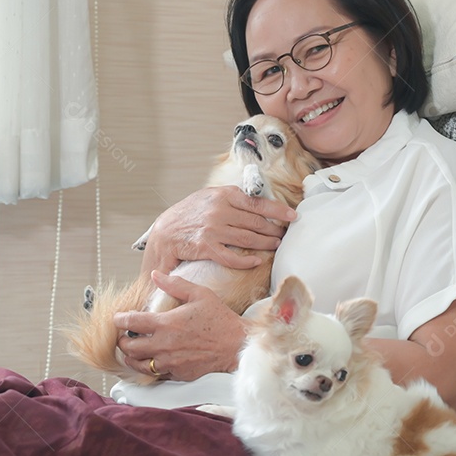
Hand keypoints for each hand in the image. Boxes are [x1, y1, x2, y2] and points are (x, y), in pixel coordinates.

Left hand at [114, 271, 247, 381]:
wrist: (236, 345)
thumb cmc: (219, 319)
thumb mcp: (200, 294)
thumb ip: (175, 284)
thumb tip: (155, 274)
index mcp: (167, 324)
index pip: (132, 322)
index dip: (120, 319)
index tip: (117, 318)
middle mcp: (164, 345)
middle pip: (130, 347)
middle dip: (122, 341)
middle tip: (123, 336)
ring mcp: (170, 362)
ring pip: (138, 364)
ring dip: (131, 357)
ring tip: (131, 351)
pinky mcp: (178, 374)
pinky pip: (155, 374)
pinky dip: (148, 369)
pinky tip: (150, 362)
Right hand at [141, 186, 296, 274]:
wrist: (162, 232)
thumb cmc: (188, 215)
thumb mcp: (209, 197)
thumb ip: (231, 198)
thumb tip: (258, 202)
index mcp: (223, 195)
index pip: (258, 203)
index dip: (279, 210)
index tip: (292, 216)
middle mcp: (219, 210)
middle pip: (256, 222)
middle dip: (274, 230)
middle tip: (284, 235)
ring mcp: (212, 229)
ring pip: (248, 238)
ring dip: (266, 244)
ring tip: (275, 246)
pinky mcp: (205, 247)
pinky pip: (232, 256)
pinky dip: (246, 260)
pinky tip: (256, 260)